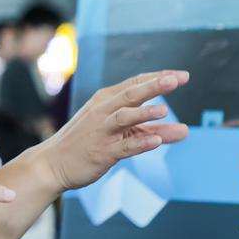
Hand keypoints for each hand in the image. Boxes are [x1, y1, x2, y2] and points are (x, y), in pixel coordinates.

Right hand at [41, 70, 190, 190]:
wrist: (52, 164)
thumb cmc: (87, 143)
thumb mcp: (121, 133)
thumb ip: (153, 129)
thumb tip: (185, 130)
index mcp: (106, 101)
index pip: (135, 83)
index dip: (159, 77)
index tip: (182, 75)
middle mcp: (103, 112)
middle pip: (130, 94)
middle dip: (154, 86)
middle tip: (176, 79)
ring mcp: (101, 131)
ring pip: (124, 117)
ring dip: (144, 113)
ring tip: (164, 110)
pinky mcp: (102, 152)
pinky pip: (123, 147)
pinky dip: (140, 143)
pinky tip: (156, 141)